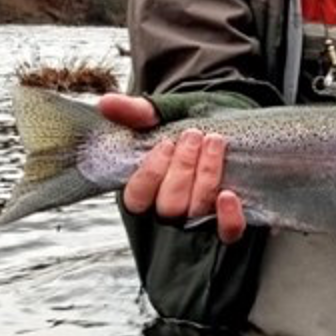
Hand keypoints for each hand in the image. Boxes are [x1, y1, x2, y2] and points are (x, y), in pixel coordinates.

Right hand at [98, 93, 245, 243]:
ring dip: (206, 175)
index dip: (151, 175)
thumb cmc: (184, 124)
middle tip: (194, 135)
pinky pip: (228, 233)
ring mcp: (198, 216)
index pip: (137, 200)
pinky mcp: (227, 218)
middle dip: (183, 168)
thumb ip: (134, 112)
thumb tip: (106, 102)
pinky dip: (228, 218)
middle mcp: (169, 210)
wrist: (221, 122)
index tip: (166, 143)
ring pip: (196, 211)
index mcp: (146, 191)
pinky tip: (229, 195)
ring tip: (214, 141)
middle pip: (169, 206)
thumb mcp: (161, 115)